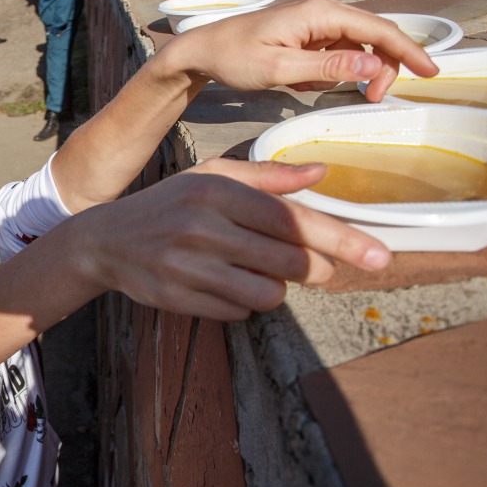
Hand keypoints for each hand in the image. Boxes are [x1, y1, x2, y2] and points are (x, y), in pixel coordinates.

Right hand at [84, 158, 390, 320]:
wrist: (106, 240)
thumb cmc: (170, 203)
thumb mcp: (213, 176)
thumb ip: (269, 177)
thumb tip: (321, 174)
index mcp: (218, 191)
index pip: (293, 220)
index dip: (341, 239)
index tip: (379, 256)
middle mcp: (204, 227)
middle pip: (289, 261)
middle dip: (311, 268)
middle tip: (311, 265)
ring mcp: (189, 266)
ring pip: (267, 293)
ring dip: (273, 287)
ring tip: (252, 270)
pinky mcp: (179, 298)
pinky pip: (238, 312)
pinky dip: (242, 303)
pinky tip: (222, 283)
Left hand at [164, 0, 436, 101]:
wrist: (203, 51)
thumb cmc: (234, 58)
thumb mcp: (281, 69)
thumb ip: (329, 67)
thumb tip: (374, 65)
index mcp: (321, 13)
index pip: (379, 30)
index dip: (409, 52)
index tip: (431, 73)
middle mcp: (324, 11)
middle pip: (375, 37)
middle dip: (382, 68)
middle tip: (372, 99)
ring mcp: (317, 23)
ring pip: (356, 50)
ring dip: (350, 74)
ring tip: (312, 88)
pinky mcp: (309, 36)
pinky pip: (335, 56)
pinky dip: (328, 74)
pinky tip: (298, 82)